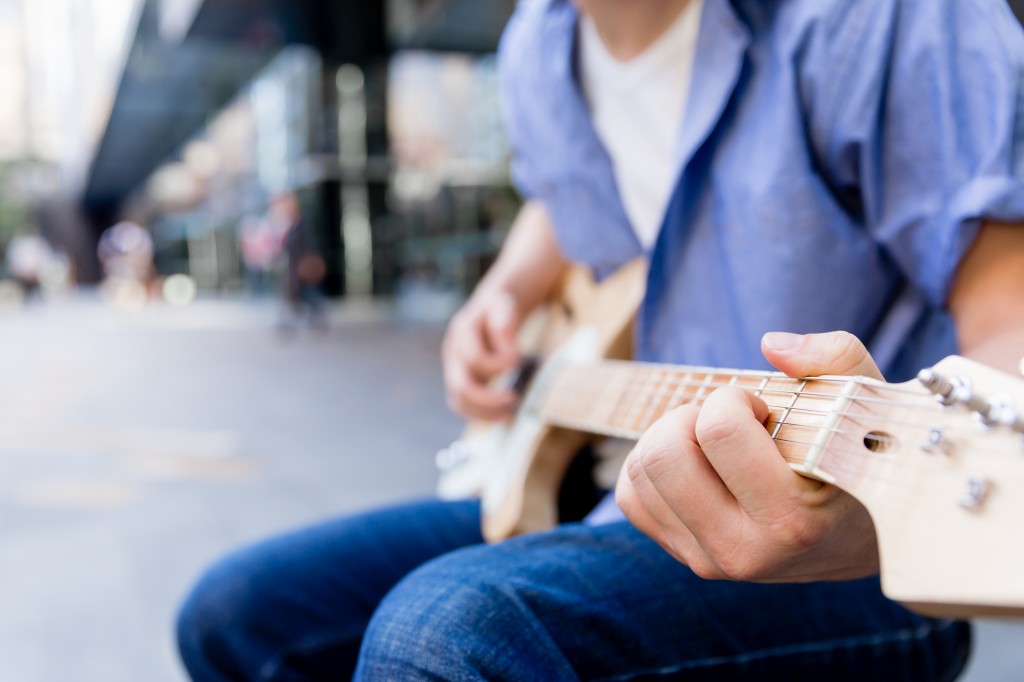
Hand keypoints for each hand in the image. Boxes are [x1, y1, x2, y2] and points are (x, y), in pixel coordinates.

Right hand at [442, 289, 521, 420]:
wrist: (489, 308)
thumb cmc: (499, 307)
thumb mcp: (504, 305)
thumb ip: (504, 322)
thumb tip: (509, 352)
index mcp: (461, 332)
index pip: (474, 358)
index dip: (497, 364)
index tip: (518, 360)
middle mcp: (452, 353)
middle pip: (461, 386)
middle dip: (488, 398)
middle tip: (514, 397)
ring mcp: (453, 368)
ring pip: (459, 401)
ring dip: (483, 413)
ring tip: (509, 415)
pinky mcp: (459, 379)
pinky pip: (463, 405)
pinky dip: (480, 414)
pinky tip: (502, 415)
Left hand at [617, 331, 883, 581]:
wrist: (857, 537)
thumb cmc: (858, 458)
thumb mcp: (864, 404)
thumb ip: (834, 359)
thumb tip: (771, 345)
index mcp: (792, 521)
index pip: (719, 432)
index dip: (734, 399)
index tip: (762, 408)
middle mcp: (744, 552)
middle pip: (664, 454)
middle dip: (689, 416)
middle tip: (726, 419)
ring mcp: (708, 562)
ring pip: (639, 472)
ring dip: (669, 436)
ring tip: (714, 440)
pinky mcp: (681, 557)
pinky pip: (630, 496)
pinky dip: (649, 465)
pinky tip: (694, 462)